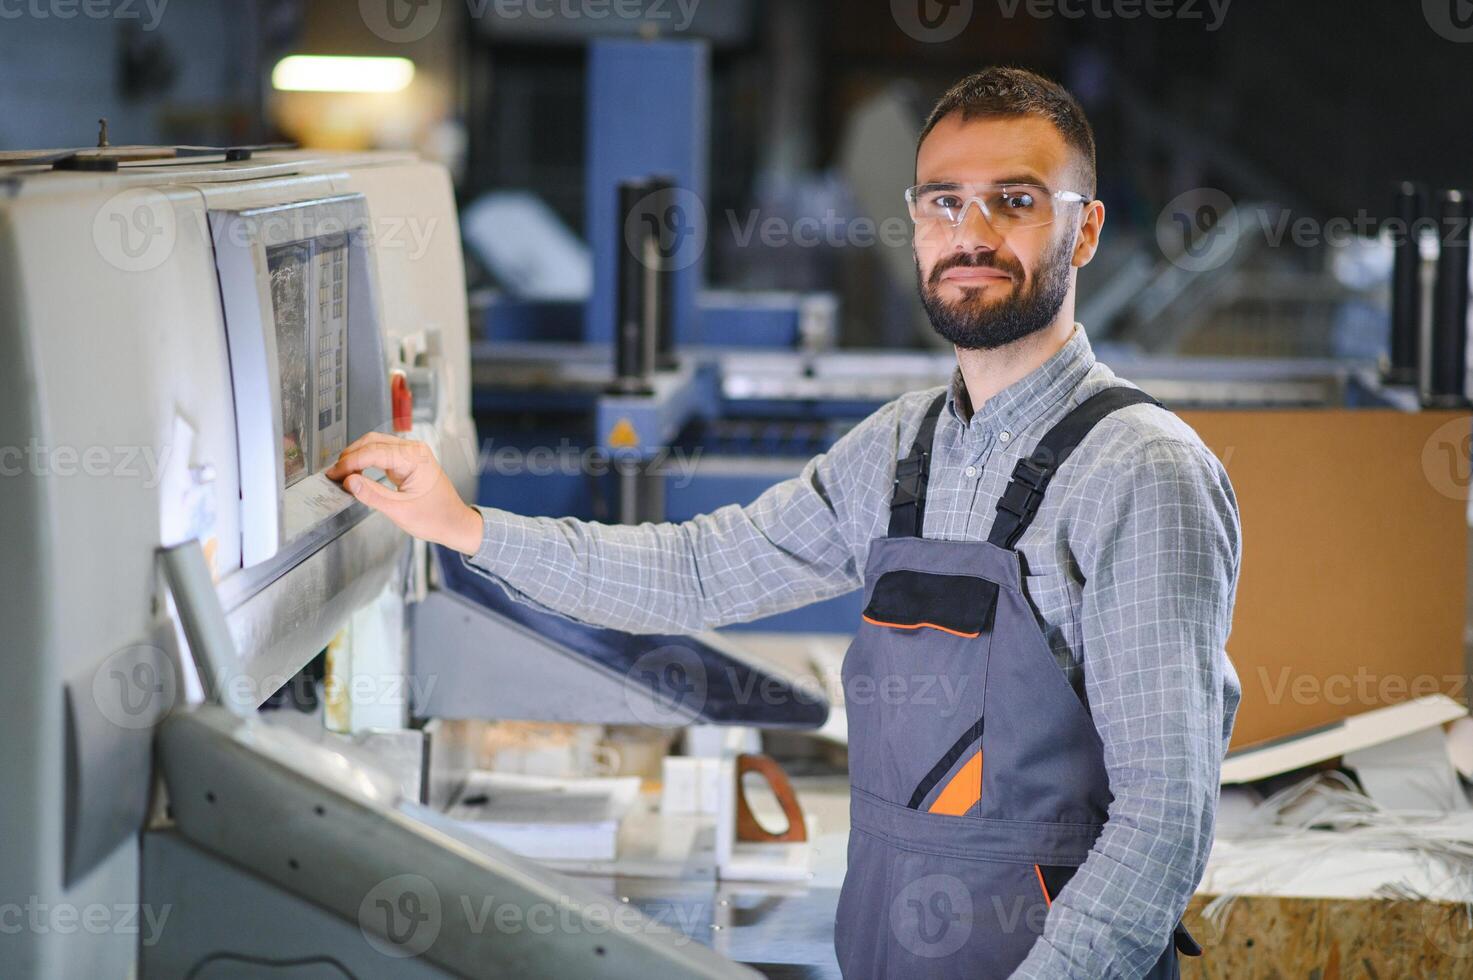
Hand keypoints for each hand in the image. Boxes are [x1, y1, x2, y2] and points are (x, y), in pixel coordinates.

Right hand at [324, 432, 483, 555]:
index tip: (334, 474)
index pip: (374, 452)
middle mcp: (414, 450)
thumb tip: (348, 481)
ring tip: (341, 475)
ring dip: (356, 457)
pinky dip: (365, 461)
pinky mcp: (406, 461)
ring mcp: (411, 453)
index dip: (350, 462)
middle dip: (350, 456)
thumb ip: (372, 494)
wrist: (454, 523)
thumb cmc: (435, 518)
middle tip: (334, 474)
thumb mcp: (399, 511)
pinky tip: (355, 473)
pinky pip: (381, 454)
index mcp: (415, 457)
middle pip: (372, 442)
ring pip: (375, 445)